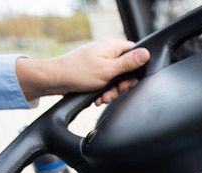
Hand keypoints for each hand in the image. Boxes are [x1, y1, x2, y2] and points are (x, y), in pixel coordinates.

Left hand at [15, 39, 150, 104]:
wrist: (55, 80)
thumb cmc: (78, 73)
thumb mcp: (108, 70)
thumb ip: (128, 63)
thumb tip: (146, 54)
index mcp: (111, 47)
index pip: (134, 52)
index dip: (136, 68)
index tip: (130, 79)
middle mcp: (106, 53)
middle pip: (126, 69)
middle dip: (121, 85)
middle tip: (114, 91)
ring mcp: (99, 62)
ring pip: (115, 79)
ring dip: (111, 92)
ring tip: (102, 97)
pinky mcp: (94, 73)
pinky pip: (106, 83)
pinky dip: (103, 92)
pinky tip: (97, 98)